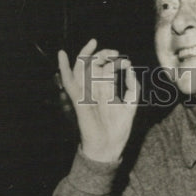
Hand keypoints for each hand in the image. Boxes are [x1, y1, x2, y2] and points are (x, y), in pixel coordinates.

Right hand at [57, 38, 138, 162]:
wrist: (109, 148)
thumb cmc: (118, 130)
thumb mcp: (131, 106)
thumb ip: (133, 87)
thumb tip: (130, 68)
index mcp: (105, 91)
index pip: (106, 69)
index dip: (115, 61)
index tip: (126, 61)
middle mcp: (94, 91)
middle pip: (94, 65)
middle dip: (104, 55)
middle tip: (115, 52)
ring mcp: (85, 94)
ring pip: (82, 69)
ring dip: (89, 56)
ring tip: (99, 47)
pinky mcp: (78, 101)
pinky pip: (69, 83)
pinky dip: (64, 68)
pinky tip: (62, 55)